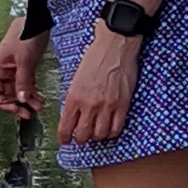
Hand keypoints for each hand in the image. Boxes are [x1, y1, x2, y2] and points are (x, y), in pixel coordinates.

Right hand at [0, 20, 45, 113]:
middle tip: (30, 113)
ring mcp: (15, 69)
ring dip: (27, 99)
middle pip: (7, 94)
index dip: (4, 104)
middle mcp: (4, 71)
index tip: (17, 109)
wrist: (37, 20)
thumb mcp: (24, 60)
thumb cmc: (26, 35)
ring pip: (18, 90)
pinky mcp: (25, 67)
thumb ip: (23, 81)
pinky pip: (26, 84)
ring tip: (39, 106)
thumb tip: (21, 99)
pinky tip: (40, 97)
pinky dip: (32, 92)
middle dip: (18, 104)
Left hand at [58, 25, 140, 148]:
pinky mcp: (122, 105)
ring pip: (99, 135)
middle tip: (81, 138)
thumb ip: (74, 98)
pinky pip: (116, 128)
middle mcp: (89, 104)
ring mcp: (107, 106)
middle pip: (83, 135)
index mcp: (74, 97)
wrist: (115, 46)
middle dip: (80, 140)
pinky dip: (112, 133)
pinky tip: (109, 130)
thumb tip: (74, 114)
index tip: (64, 141)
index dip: (64, 138)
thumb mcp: (76, 78)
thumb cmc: (95, 58)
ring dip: (96, 137)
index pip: (66, 126)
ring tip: (96, 133)